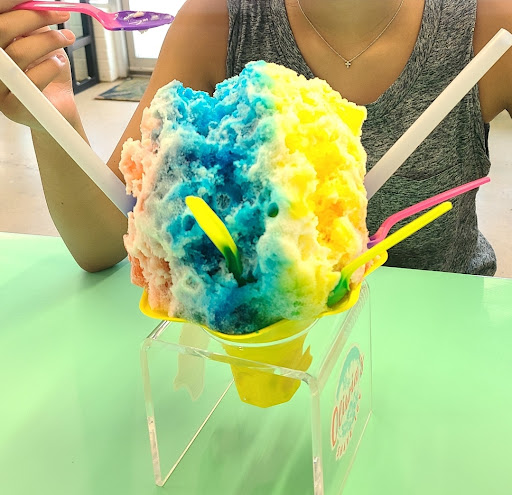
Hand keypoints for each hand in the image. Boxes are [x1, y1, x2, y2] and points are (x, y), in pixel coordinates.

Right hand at [0, 0, 77, 129]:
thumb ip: (33, 24)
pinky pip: (30, 79)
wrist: (58, 110)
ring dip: (49, 41)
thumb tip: (34, 2)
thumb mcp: (40, 42)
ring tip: (65, 40)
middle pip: (2, 29)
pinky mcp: (11, 107)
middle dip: (34, 17)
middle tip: (62, 16)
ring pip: (18, 53)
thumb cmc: (47, 73)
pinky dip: (50, 66)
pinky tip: (57, 64)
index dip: (10, 2)